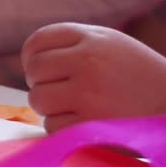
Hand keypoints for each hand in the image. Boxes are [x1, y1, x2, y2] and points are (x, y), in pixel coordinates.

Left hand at [21, 22, 165, 131]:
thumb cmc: (136, 76)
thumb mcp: (110, 44)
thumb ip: (71, 44)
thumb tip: (28, 58)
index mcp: (93, 38)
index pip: (38, 41)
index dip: (30, 57)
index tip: (39, 69)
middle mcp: (89, 62)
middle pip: (34, 70)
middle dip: (40, 83)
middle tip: (58, 90)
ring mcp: (89, 94)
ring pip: (38, 99)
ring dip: (49, 107)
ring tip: (73, 107)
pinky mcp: (91, 125)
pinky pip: (52, 126)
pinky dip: (62, 128)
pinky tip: (83, 123)